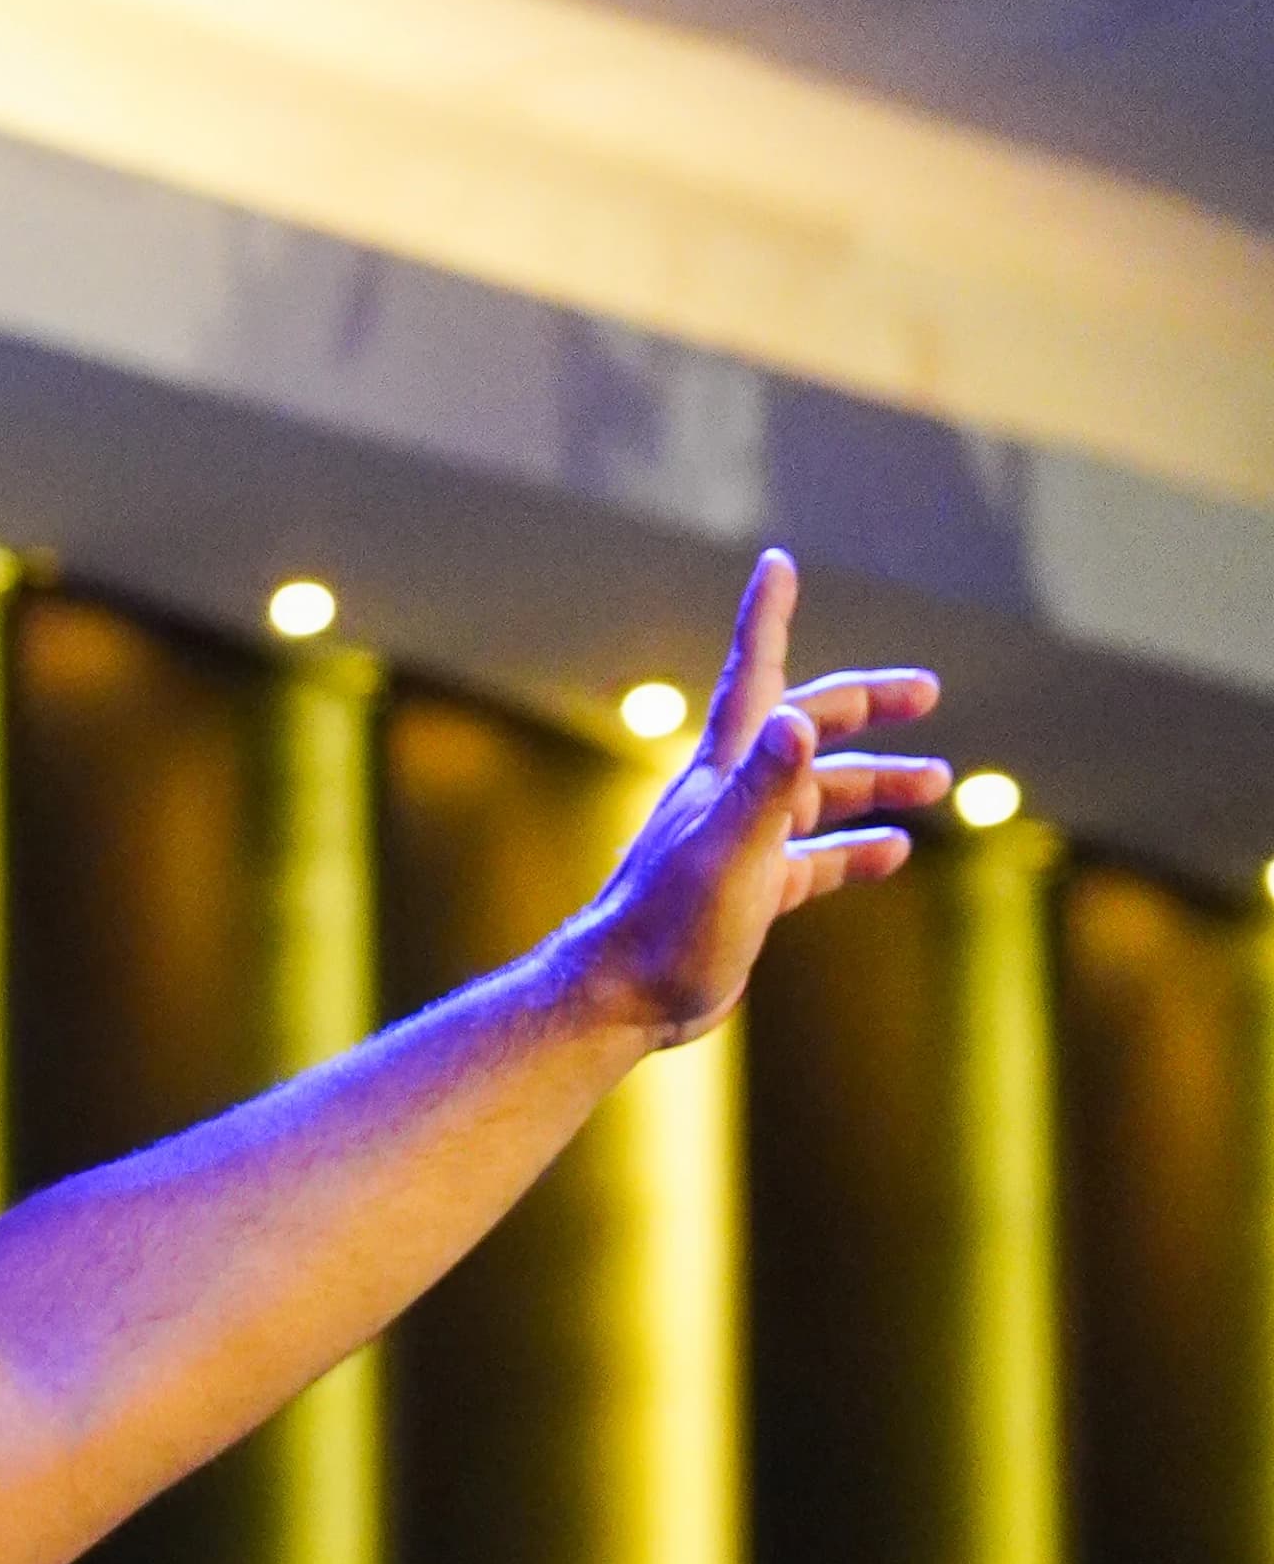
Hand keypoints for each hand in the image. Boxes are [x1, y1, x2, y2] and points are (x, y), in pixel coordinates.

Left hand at [574, 549, 946, 1046]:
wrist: (627, 999)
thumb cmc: (669, 923)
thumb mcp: (730, 851)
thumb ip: (766, 786)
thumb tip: (798, 721)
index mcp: (725, 770)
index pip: (754, 674)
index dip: (767, 616)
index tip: (776, 563)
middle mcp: (734, 795)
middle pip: (806, 728)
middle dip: (865, 704)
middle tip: (927, 693)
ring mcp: (745, 843)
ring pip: (821, 795)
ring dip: (877, 783)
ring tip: (937, 781)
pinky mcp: (752, 891)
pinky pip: (815, 858)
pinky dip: (854, 849)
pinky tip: (894, 851)